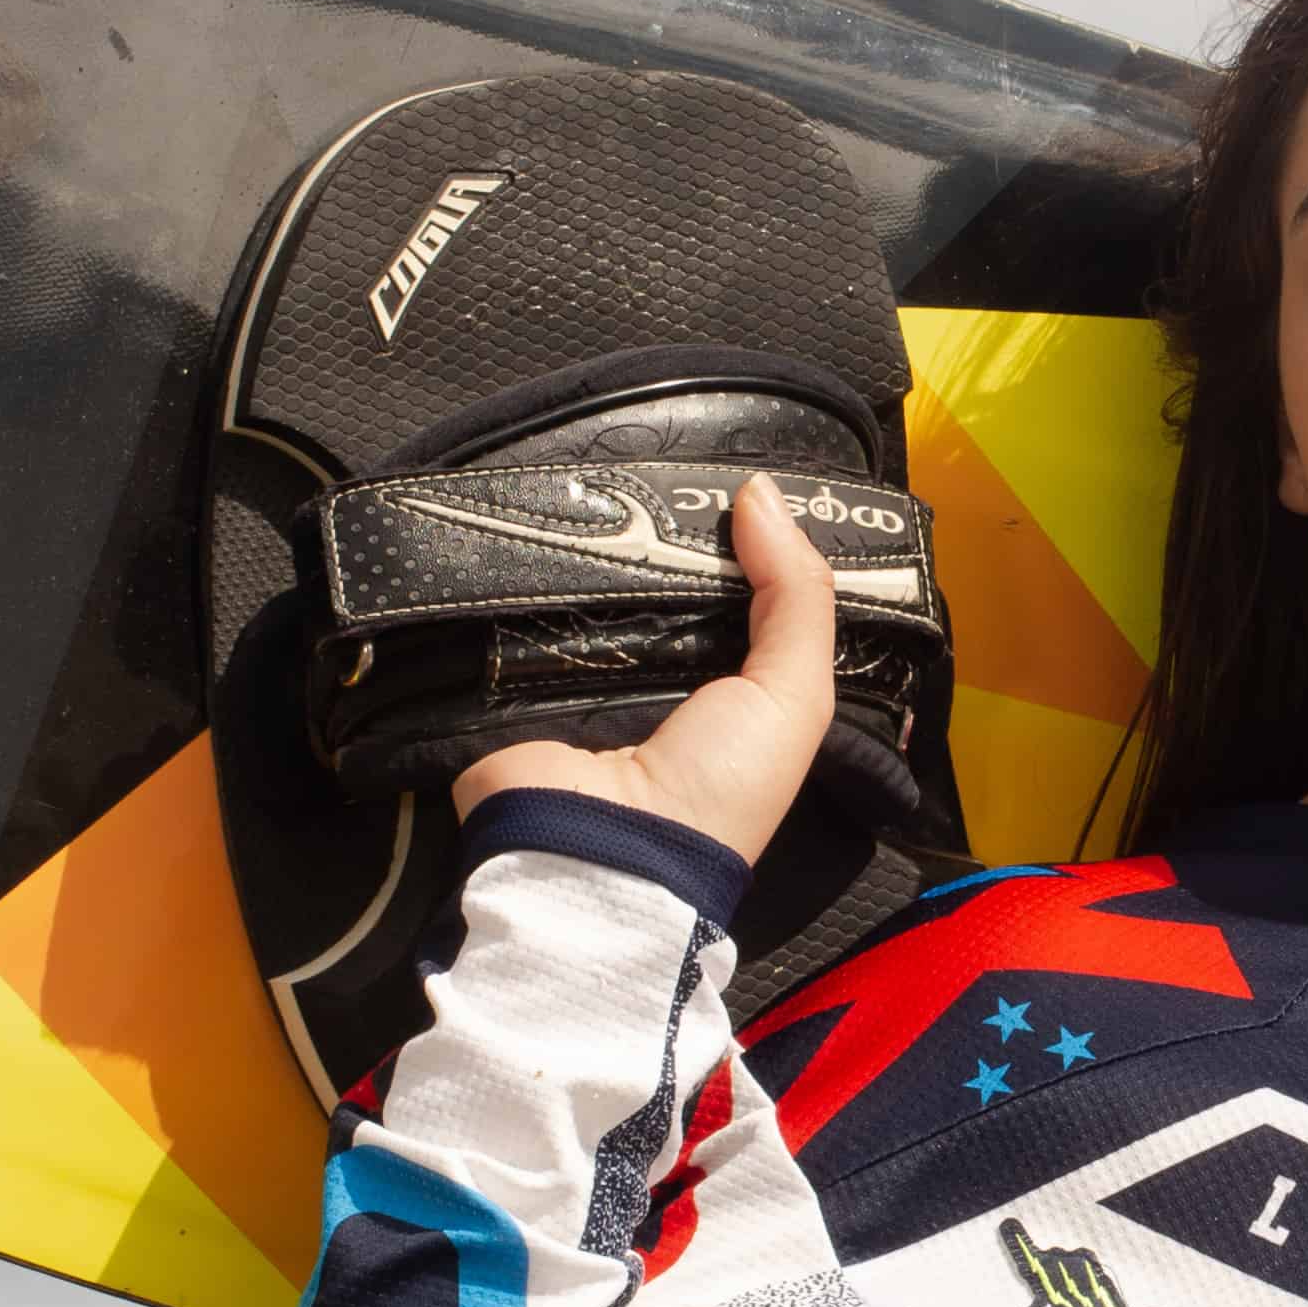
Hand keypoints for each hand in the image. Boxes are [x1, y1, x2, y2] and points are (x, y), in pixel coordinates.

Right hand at [446, 474, 836, 868]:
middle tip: (657, 455)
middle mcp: (653, 674)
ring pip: (587, 577)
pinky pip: (516, 598)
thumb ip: (797, 597)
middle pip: (656, 575)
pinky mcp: (510, 670)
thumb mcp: (791, 697)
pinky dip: (523, 561)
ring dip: (589, 532)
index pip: (729, 589)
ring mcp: (577, 671)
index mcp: (724, 685)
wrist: (603, 851)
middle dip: (656, 523)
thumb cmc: (716, 784)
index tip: (733, 466)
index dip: (737, 535)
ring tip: (596, 465)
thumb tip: (760, 491)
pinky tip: (533, 505)